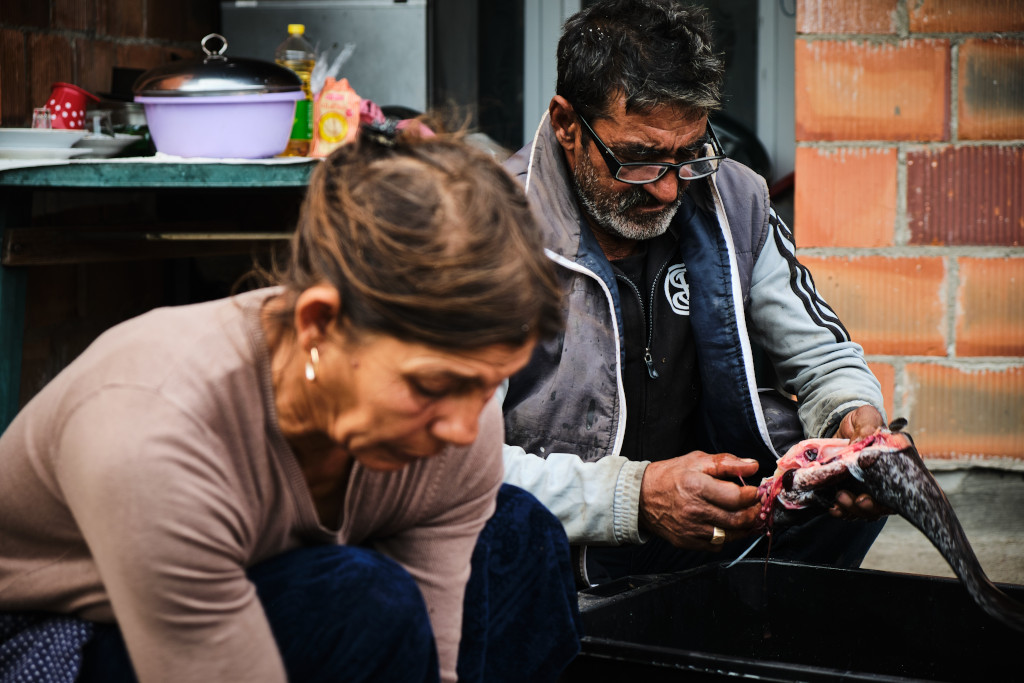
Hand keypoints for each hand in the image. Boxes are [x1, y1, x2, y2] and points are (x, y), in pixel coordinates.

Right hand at [638, 451, 761, 550]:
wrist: (641, 496)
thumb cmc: (670, 476)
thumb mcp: (697, 460)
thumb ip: (727, 463)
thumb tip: (753, 466)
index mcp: (697, 486)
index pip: (737, 497)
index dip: (753, 495)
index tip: (756, 491)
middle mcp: (694, 510)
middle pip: (738, 519)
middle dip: (754, 513)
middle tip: (757, 506)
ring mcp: (691, 529)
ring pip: (730, 536)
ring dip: (744, 528)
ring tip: (746, 517)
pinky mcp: (687, 542)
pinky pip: (716, 545)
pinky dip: (726, 537)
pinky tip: (726, 526)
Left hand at [831, 405, 890, 519]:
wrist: (842, 427)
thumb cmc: (861, 422)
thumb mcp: (866, 417)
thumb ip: (867, 426)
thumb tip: (861, 441)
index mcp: (895, 466)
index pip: (903, 491)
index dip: (890, 501)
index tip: (867, 498)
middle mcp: (885, 482)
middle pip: (882, 507)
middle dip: (866, 509)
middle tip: (851, 498)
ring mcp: (868, 489)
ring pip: (865, 511)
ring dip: (851, 510)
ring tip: (839, 499)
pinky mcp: (850, 491)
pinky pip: (849, 509)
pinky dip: (842, 511)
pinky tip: (833, 508)